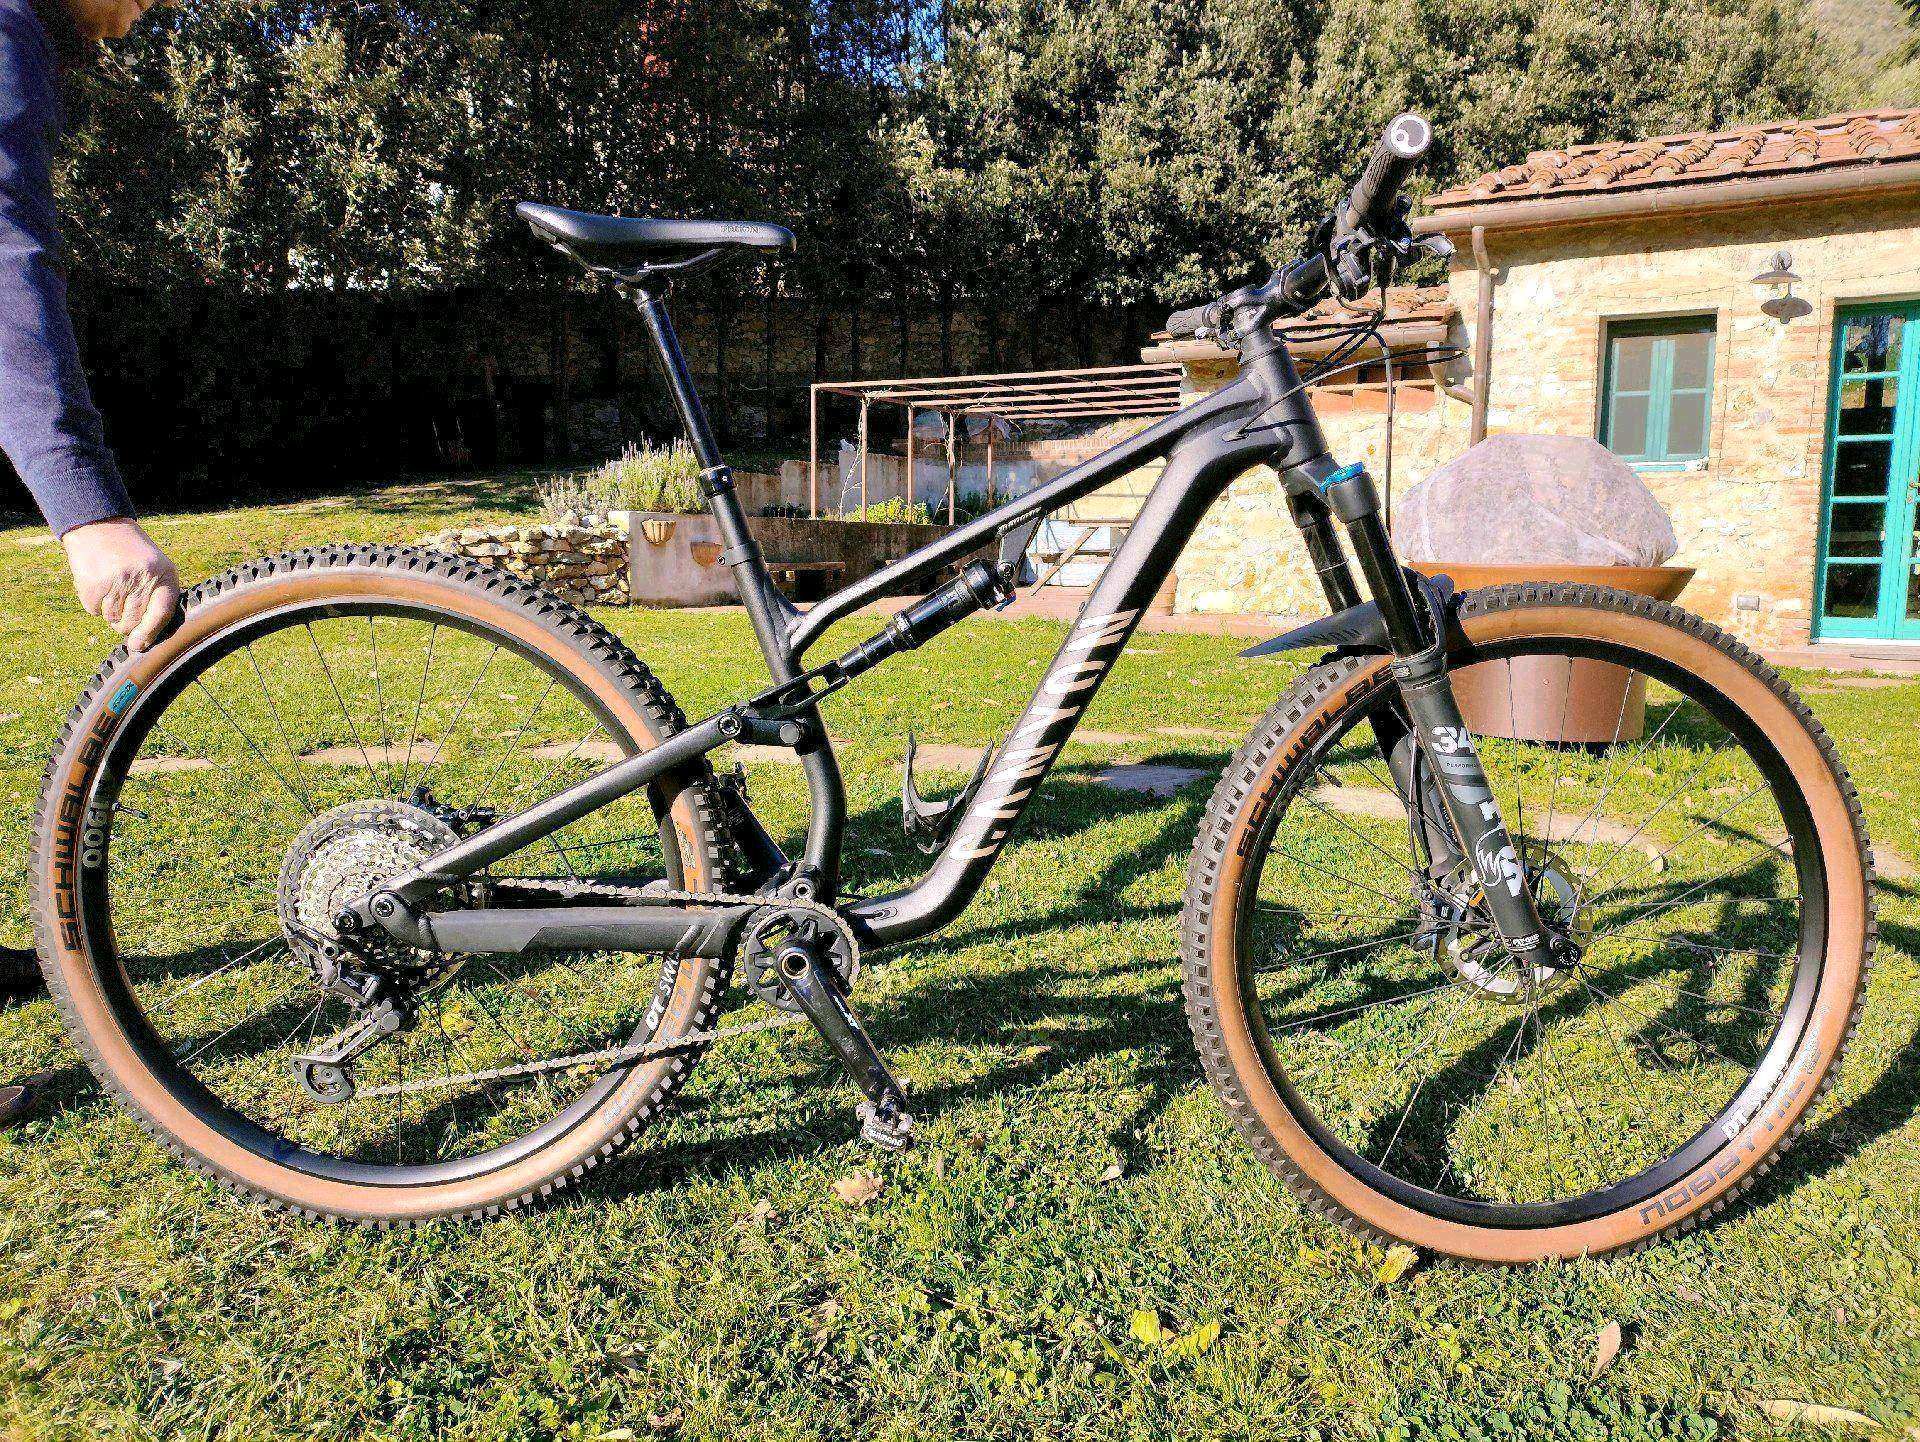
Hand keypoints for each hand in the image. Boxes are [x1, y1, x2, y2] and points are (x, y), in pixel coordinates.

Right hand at [62, 518, 180, 653]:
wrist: (100, 525)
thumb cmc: (131, 553)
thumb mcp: (156, 567)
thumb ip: (157, 598)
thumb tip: (142, 642)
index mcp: (164, 575)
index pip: (162, 613)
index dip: (151, 633)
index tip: (139, 646)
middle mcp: (144, 578)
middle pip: (135, 620)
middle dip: (126, 625)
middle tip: (121, 615)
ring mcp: (118, 581)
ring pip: (113, 618)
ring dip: (109, 615)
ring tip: (110, 594)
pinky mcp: (94, 583)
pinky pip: (94, 611)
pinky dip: (93, 606)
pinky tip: (97, 587)